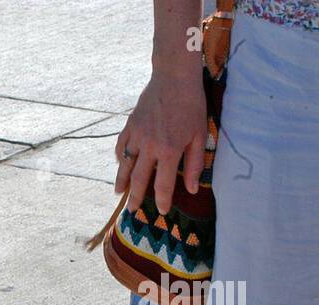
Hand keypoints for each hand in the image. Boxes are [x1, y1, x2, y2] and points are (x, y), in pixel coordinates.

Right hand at [114, 65, 206, 215]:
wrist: (174, 78)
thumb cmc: (192, 105)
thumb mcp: (199, 135)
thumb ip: (195, 164)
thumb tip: (191, 188)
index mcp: (170, 150)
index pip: (163, 184)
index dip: (162, 200)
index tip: (161, 211)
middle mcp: (150, 147)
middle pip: (139, 179)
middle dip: (136, 198)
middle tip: (133, 210)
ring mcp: (137, 136)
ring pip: (125, 166)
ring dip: (122, 182)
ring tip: (119, 193)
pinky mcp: (129, 126)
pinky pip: (121, 147)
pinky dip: (119, 159)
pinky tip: (120, 166)